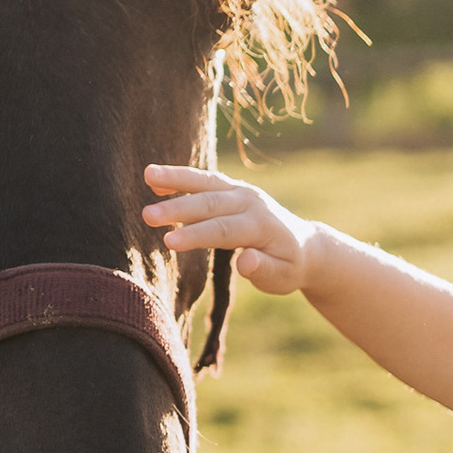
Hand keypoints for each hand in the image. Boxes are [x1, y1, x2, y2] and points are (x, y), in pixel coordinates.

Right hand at [141, 164, 318, 293]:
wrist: (304, 245)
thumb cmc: (288, 267)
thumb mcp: (283, 277)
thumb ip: (265, 270)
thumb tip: (245, 261)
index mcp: (263, 226)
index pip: (225, 231)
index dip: (197, 235)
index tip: (169, 242)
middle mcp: (252, 203)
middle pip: (211, 204)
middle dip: (178, 209)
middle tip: (147, 216)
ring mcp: (241, 192)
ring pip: (206, 183)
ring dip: (176, 179)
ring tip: (147, 176)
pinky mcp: (232, 188)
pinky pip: (205, 180)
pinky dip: (180, 177)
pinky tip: (153, 178)